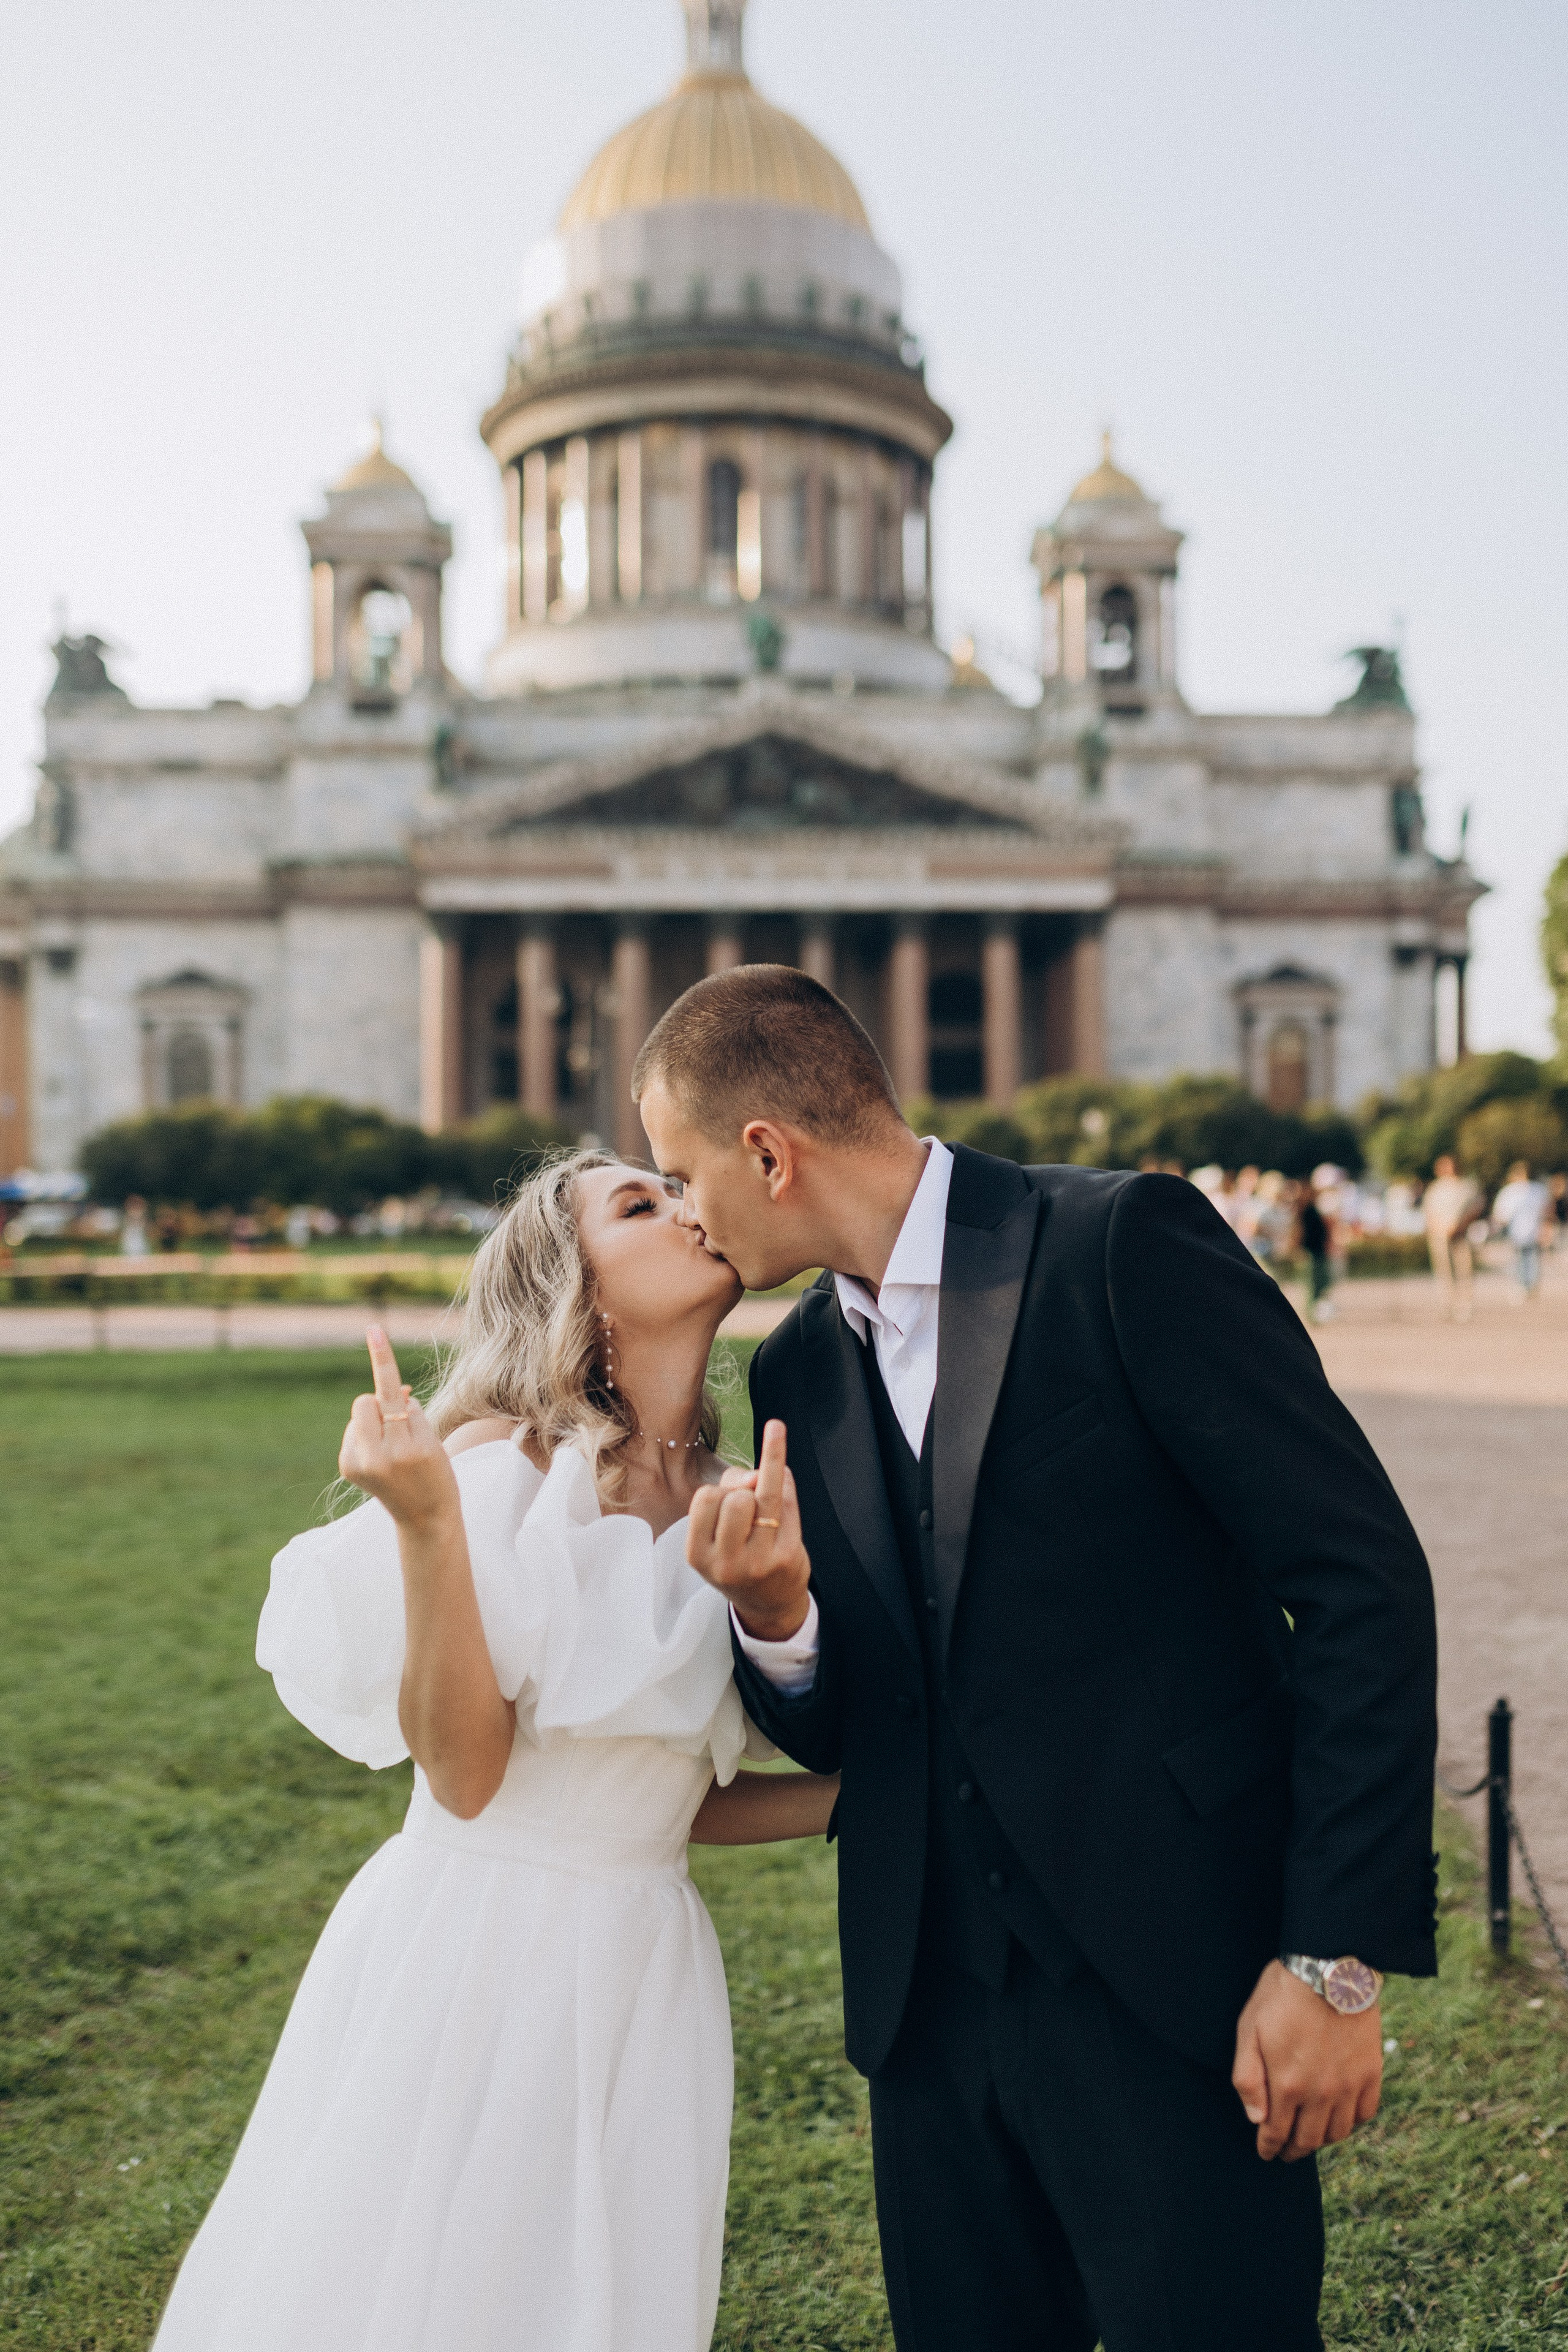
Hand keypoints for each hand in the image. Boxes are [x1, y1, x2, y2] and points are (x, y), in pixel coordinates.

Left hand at [338, 1327, 459, 1533]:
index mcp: (408, 1448)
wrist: (426, 1517)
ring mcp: (360, 1465)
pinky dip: (367, 1434)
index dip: (382, 1359)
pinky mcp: (347, 1468)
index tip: (373, 1329)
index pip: (391, 1394)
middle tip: (401, 1427)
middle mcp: (380, 1457)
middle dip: (383, 1404)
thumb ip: (410, 1411)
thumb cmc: (436, 1472)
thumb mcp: (433, 1440)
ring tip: (392, 1446)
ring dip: (375, 1419)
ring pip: (360, 1413)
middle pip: (368, 1401)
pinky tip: (380, 1456)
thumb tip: (392, 1388)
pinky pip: (354, 1430)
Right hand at [686, 1418, 811, 1642]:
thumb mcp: (715, 1532)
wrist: (768, 1604)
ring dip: (765, 1477)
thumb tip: (758, 1474)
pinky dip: (785, 1480)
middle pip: (735, 1498)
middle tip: (748, 1508)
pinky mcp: (788, 1557)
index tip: (725, 1503)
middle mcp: (726, 1562)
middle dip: (742, 1492)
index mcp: (698, 1554)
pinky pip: (788, 1501)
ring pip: (764, 1494)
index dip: (719, 1491)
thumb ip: (728, 1490)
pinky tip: (783, 1470)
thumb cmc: (737, 1555)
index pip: (705, 1498)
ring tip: (764, 1480)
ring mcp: (759, 1562)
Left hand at [1232, 1960, 1382, 2161]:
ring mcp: (1349, 2086)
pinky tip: (1341, 2118)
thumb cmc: (1282, 1995)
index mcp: (1287, 2085)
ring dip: (1322, 2140)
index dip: (1269, 2147)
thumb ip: (1248, 2078)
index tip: (1267, 2153)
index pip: (1276, 2133)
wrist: (1329, 1969)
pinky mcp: (1371, 2073)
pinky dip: (1351, 2123)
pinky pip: (1364, 2114)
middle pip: (1308, 2139)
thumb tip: (1256, 2119)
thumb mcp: (1249, 2029)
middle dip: (1293, 2150)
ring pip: (1337, 2133)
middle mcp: (1321, 2094)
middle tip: (1286, 2152)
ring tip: (1311, 2137)